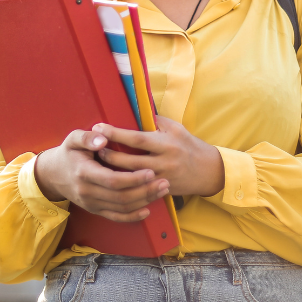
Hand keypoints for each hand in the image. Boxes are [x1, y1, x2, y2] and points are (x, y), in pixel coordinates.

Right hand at [34, 130, 169, 221]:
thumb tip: (103, 138)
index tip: (151, 172)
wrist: (53, 174)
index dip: (133, 179)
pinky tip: (147, 209)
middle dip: (145, 191)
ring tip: (162, 191)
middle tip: (164, 182)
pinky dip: (132, 216)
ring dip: (144, 201)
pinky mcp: (95, 210)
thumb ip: (87, 137)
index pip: (112, 180)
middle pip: (121, 196)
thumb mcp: (73, 139)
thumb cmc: (69, 153)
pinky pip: (116, 217)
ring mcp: (91, 203)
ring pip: (121, 208)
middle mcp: (87, 192)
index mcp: (84, 172)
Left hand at [93, 116, 224, 197]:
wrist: (208, 171)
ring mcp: (162, 179)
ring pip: (131, 178)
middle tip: (93, 147)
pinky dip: (124, 184)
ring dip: (113, 170)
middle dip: (109, 154)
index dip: (116, 133)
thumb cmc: (188, 145)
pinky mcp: (161, 191)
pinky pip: (139, 189)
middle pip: (130, 161)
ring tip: (98, 162)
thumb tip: (133, 110)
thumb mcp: (175, 128)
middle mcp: (164, 162)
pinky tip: (111, 180)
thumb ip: (155, 121)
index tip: (99, 127)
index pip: (137, 138)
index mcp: (166, 143)